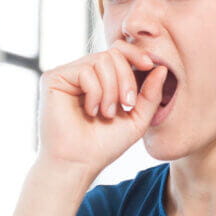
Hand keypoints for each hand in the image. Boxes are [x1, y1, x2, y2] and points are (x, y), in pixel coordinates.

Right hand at [37, 39, 168, 176]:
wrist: (79, 163)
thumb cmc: (105, 145)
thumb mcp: (137, 118)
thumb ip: (151, 94)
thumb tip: (162, 68)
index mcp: (101, 79)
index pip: (119, 52)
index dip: (135, 54)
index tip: (149, 65)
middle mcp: (83, 73)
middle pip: (114, 54)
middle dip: (126, 79)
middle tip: (126, 105)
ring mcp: (67, 74)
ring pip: (101, 60)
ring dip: (111, 90)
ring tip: (106, 113)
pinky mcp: (53, 78)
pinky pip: (85, 70)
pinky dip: (95, 92)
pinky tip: (90, 111)